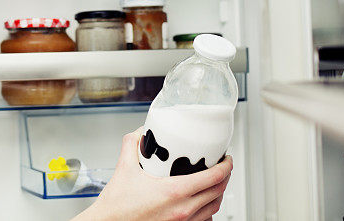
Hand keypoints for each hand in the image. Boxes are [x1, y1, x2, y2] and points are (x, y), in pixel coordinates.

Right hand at [74, 127, 232, 220]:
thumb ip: (132, 144)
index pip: (214, 178)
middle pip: (218, 192)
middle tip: (222, 166)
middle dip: (225, 177)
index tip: (226, 158)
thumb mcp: (124, 167)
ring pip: (214, 209)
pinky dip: (207, 211)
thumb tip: (142, 132)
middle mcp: (183, 210)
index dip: (226, 166)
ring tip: (214, 182)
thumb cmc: (117, 205)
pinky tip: (201, 203)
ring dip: (218, 194)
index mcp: (174, 193)